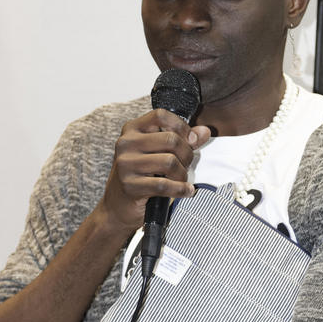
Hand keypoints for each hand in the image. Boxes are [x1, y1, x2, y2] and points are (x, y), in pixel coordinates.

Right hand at [100, 108, 209, 231]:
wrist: (117, 206)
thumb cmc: (141, 176)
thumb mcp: (158, 152)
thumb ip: (182, 140)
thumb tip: (204, 132)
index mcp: (131, 130)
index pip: (160, 115)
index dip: (181, 126)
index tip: (190, 141)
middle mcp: (126, 143)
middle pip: (170, 139)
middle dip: (186, 154)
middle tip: (186, 165)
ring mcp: (126, 164)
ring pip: (169, 162)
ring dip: (183, 174)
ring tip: (182, 179)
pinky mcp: (130, 185)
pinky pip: (164, 185)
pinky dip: (181, 189)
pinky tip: (186, 191)